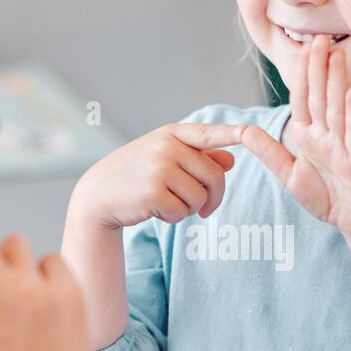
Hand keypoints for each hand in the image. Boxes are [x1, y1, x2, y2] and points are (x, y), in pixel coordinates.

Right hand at [69, 121, 247, 228]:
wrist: (98, 195)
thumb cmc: (134, 176)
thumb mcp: (164, 159)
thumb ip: (199, 157)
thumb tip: (231, 158)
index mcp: (172, 134)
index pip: (209, 132)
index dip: (234, 132)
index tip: (252, 132)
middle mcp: (167, 146)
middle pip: (215, 176)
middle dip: (213, 197)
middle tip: (203, 209)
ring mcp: (160, 167)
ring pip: (201, 197)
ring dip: (188, 209)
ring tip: (166, 203)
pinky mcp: (154, 191)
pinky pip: (183, 212)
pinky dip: (173, 218)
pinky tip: (155, 210)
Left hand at [240, 33, 350, 242]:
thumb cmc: (328, 198)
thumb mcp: (290, 175)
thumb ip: (270, 152)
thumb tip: (245, 131)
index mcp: (311, 136)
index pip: (304, 100)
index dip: (302, 75)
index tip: (303, 47)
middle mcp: (329, 136)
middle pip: (321, 96)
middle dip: (320, 67)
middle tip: (320, 37)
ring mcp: (346, 148)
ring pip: (338, 109)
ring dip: (337, 81)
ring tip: (336, 54)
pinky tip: (350, 93)